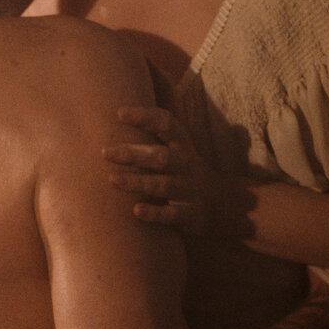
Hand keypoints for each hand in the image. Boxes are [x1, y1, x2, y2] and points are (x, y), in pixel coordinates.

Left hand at [103, 106, 228, 237]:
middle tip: (105, 152)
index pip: (167, 125)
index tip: (119, 113)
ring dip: (137, 182)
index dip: (145, 117)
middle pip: (161, 157)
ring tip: (112, 179)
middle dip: (134, 154)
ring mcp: (189, 191)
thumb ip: (153, 136)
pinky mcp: (190, 215)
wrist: (224, 204)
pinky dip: (154, 213)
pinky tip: (136, 210)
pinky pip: (171, 214)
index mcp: (182, 146)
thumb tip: (114, 115)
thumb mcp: (177, 150)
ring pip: (163, 186)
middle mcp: (186, 166)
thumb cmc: (186, 171)